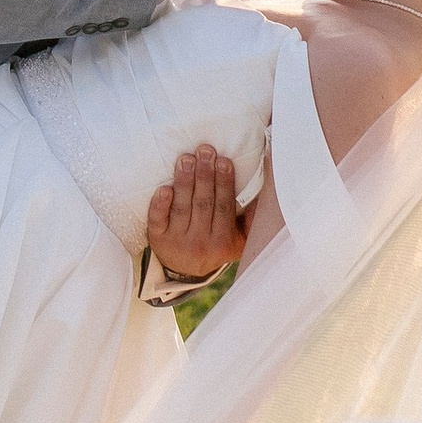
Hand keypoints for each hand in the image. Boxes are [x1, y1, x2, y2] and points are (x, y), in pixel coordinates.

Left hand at [143, 145, 247, 295]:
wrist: (185, 271)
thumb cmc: (215, 244)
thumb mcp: (238, 240)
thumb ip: (250, 220)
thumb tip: (264, 188)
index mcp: (223, 241)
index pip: (224, 207)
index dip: (225, 183)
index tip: (224, 160)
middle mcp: (200, 242)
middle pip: (203, 204)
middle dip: (205, 175)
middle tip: (205, 151)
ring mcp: (177, 241)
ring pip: (182, 207)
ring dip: (184, 181)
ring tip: (186, 159)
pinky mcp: (157, 238)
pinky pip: (158, 220)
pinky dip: (160, 204)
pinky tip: (164, 188)